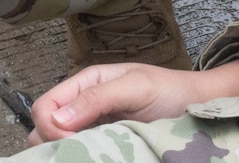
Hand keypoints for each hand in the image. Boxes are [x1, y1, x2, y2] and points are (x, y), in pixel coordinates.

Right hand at [28, 57, 238, 141]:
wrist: (196, 107)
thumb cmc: (170, 91)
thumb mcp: (136, 87)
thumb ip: (98, 98)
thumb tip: (58, 118)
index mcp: (86, 83)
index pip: (44, 106)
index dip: (49, 126)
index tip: (69, 139)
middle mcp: (83, 105)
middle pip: (43, 128)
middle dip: (53, 142)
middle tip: (83, 149)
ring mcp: (92, 127)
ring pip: (58, 146)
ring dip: (66, 152)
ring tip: (91, 154)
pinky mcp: (103, 144)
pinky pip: (79, 153)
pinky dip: (80, 157)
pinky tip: (96, 158)